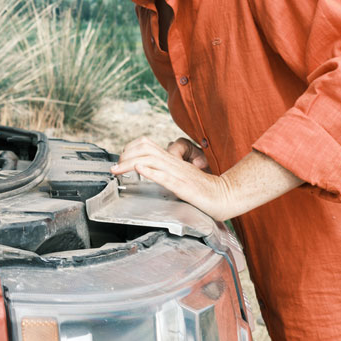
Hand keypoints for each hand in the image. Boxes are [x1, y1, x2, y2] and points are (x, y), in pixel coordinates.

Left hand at [112, 137, 233, 219]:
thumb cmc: (204, 188)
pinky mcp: (184, 187)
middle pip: (145, 149)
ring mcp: (179, 174)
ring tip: (118, 169)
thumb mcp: (181, 174)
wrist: (225, 196)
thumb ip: (167, 169)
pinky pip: (166, 176)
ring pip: (151, 160)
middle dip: (125, 156)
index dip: (130, 148)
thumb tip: (147, 167)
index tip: (120, 160)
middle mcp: (174, 163)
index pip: (147, 144)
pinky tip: (140, 169)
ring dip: (130, 163)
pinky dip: (151, 171)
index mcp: (172, 160)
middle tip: (115, 168)